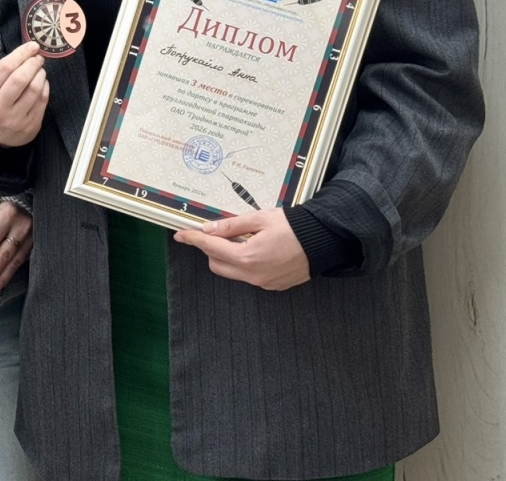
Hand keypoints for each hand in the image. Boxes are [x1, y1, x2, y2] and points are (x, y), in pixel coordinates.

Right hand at [0, 41, 48, 147]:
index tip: (31, 46)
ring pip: (34, 89)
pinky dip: (45, 87)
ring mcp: (16, 119)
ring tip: (39, 70)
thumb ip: (1, 73)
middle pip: (20, 79)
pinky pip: (43, 100)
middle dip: (32, 63)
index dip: (20, 54)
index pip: (4, 68)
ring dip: (40, 74)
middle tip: (37, 58)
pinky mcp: (30, 125)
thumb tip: (26, 53)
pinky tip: (42, 82)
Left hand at [0, 200, 32, 291]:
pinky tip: (3, 283)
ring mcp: (31, 237)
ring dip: (1, 278)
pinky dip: (11, 273)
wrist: (32, 197)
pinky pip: (22, 261)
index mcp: (7, 215)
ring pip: (14, 262)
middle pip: (3, 255)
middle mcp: (20, 228)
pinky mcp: (36, 243)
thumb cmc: (9, 201)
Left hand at [173, 208, 309, 290]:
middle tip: (217, 233)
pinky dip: (244, 264)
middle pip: (216, 264)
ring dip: (227, 257)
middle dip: (211, 249)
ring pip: (232, 272)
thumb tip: (208, 228)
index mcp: (247, 256)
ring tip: (240, 239)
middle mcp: (253, 274)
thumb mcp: (259, 219)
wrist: (325, 241)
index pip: (210, 247)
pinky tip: (255, 250)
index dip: (193, 239)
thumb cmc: (294, 226)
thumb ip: (231, 225)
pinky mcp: (273, 286)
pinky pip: (248, 277)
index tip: (181, 234)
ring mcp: (263, 282)